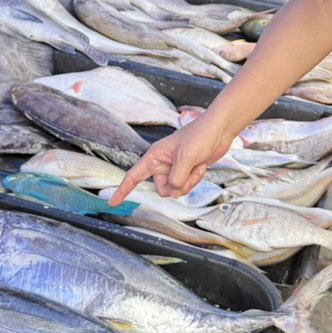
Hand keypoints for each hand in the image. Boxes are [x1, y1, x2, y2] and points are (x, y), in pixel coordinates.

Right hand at [109, 113, 232, 203]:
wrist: (218, 130)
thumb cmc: (199, 136)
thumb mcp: (186, 158)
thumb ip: (177, 178)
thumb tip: (174, 192)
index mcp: (154, 156)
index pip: (133, 176)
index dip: (123, 190)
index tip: (112, 202)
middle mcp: (162, 163)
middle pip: (161, 189)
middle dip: (176, 186)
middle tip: (187, 173)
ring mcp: (174, 168)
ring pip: (175, 190)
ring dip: (188, 183)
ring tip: (197, 167)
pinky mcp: (186, 171)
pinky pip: (186, 186)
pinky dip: (195, 180)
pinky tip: (201, 167)